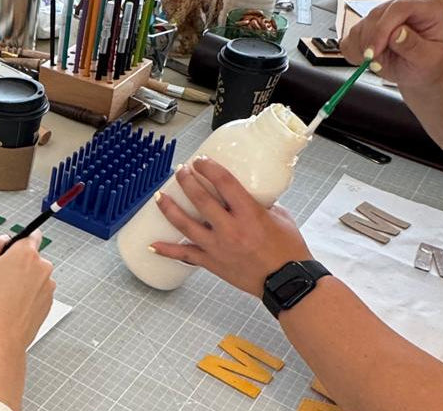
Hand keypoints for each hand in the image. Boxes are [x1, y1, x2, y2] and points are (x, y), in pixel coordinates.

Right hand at [0, 233, 54, 352]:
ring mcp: (47, 287)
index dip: (15, 242)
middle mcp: (42, 268)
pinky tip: (9, 306)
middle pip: (30, 257)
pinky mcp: (47, 304)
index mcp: (26, 254)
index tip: (8, 249)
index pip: (30, 235)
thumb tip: (0, 240)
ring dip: (21, 281)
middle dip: (16, 263)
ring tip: (1, 295)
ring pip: (33, 276)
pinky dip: (26, 296)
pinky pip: (36, 292)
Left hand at [151, 158, 311, 295]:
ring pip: (186, 224)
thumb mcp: (280, 217)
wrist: (288, 283)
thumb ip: (261, 203)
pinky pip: (185, 255)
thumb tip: (247, 191)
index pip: (224, 182)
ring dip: (170, 208)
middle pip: (200, 199)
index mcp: (249, 214)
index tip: (200, 160)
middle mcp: (231, 229)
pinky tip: (153, 244)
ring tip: (159, 196)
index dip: (209, 168)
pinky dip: (168, 250)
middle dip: (187, 181)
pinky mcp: (213, 263)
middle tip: (180, 170)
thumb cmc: (289, 251)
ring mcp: (218, 247)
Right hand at [340, 0, 442, 86]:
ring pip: (362, 23)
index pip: (399, 7)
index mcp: (432, 7)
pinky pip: (354, 32)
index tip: (374, 51)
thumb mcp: (428, 60)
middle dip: (371, 41)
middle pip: (377, 15)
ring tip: (379, 61)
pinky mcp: (373, 19)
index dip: (383, 29)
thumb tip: (398, 33)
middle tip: (374, 61)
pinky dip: (357, 49)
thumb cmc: (430, 64)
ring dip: (364, 47)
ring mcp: (388, 10)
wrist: (421, 70)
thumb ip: (414, 46)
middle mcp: (408, 3)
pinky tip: (371, 57)